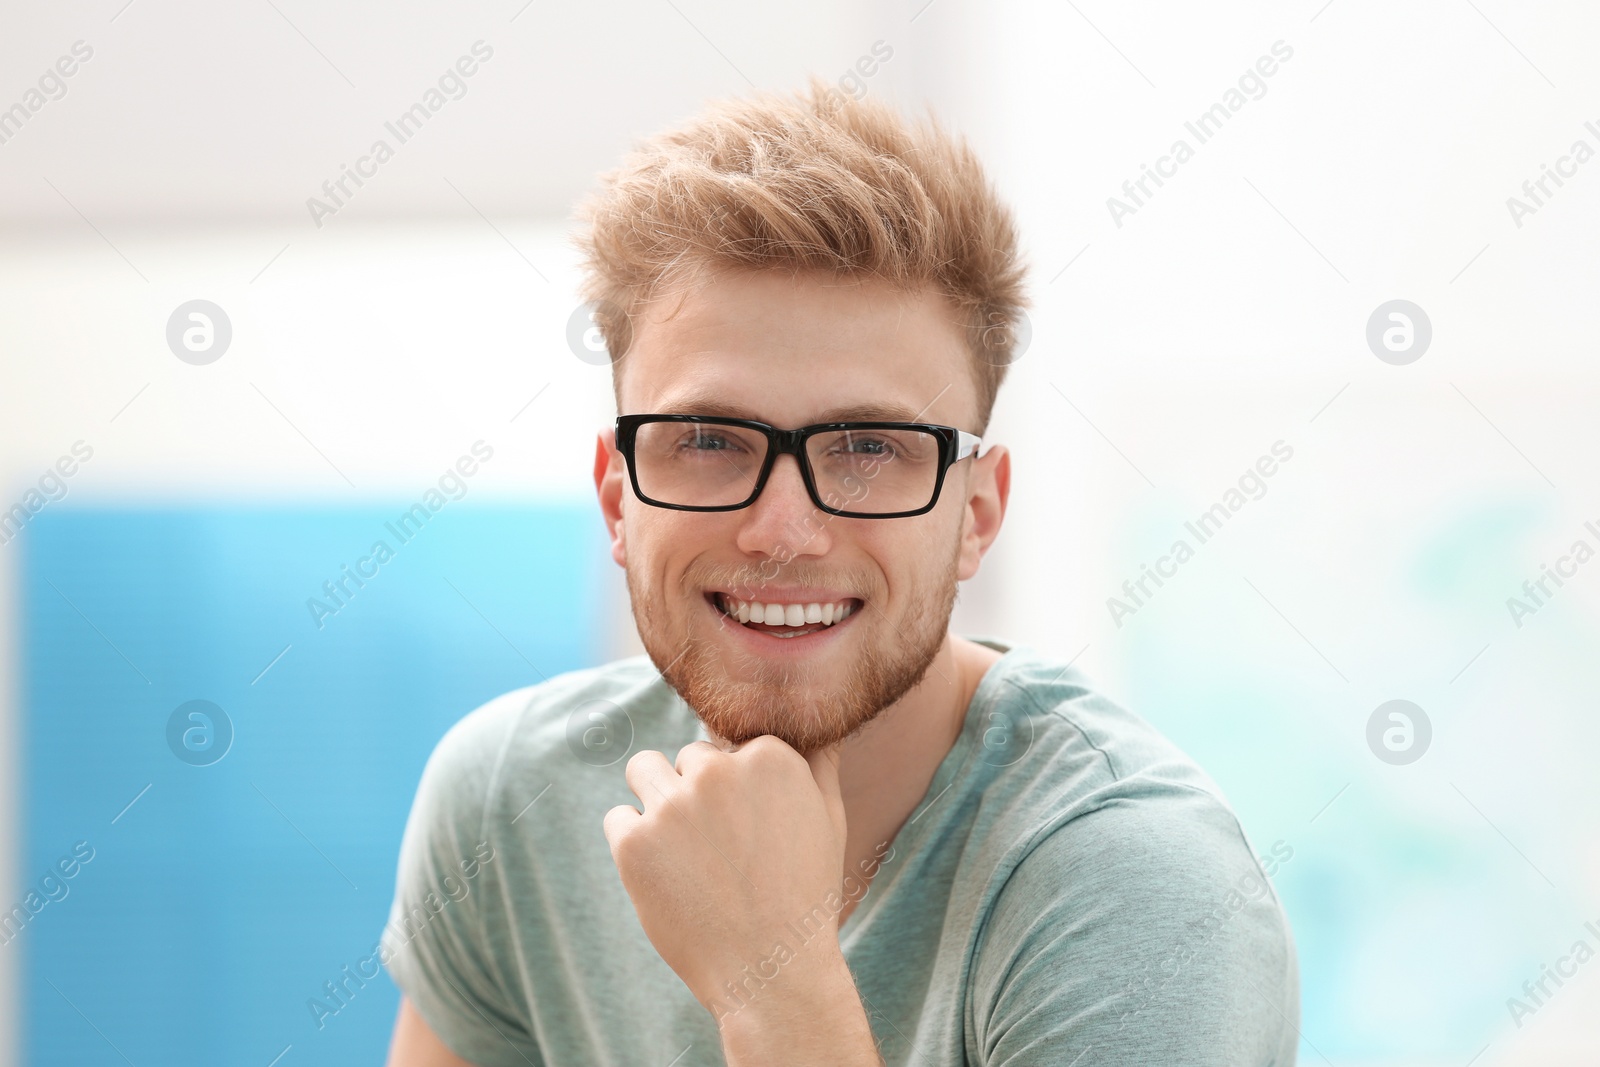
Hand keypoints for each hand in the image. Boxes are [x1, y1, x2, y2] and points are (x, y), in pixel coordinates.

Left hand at [602, 736, 849, 1014]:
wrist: (772, 972)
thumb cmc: (805, 895)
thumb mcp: (830, 819)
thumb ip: (820, 761)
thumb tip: (816, 723)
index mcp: (768, 756)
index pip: (730, 745)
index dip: (736, 785)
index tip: (746, 826)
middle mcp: (716, 771)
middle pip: (688, 757)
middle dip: (697, 792)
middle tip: (718, 849)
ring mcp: (672, 806)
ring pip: (643, 769)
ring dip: (656, 797)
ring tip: (680, 848)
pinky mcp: (634, 843)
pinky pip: (617, 818)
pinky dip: (632, 842)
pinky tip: (662, 874)